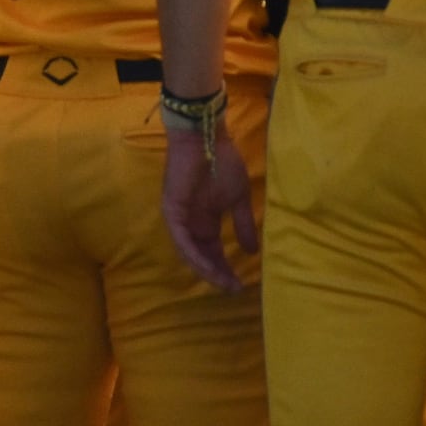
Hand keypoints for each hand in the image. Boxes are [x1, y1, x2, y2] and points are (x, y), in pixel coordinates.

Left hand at [163, 125, 260, 290]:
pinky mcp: (172, 212)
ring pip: (190, 253)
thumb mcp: (239, 199)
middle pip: (202, 257)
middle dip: (218, 274)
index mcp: (206, 221)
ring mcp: (180, 219)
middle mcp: (191, 224)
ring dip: (206, 269)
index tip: (241, 284)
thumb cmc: (223, 162)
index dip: (226, 269)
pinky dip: (194, 254)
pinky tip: (209, 265)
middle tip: (234, 288)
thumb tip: (253, 252)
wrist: (206, 137)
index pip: (214, 252)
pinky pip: (182, 240)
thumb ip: (244, 225)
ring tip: (223, 281)